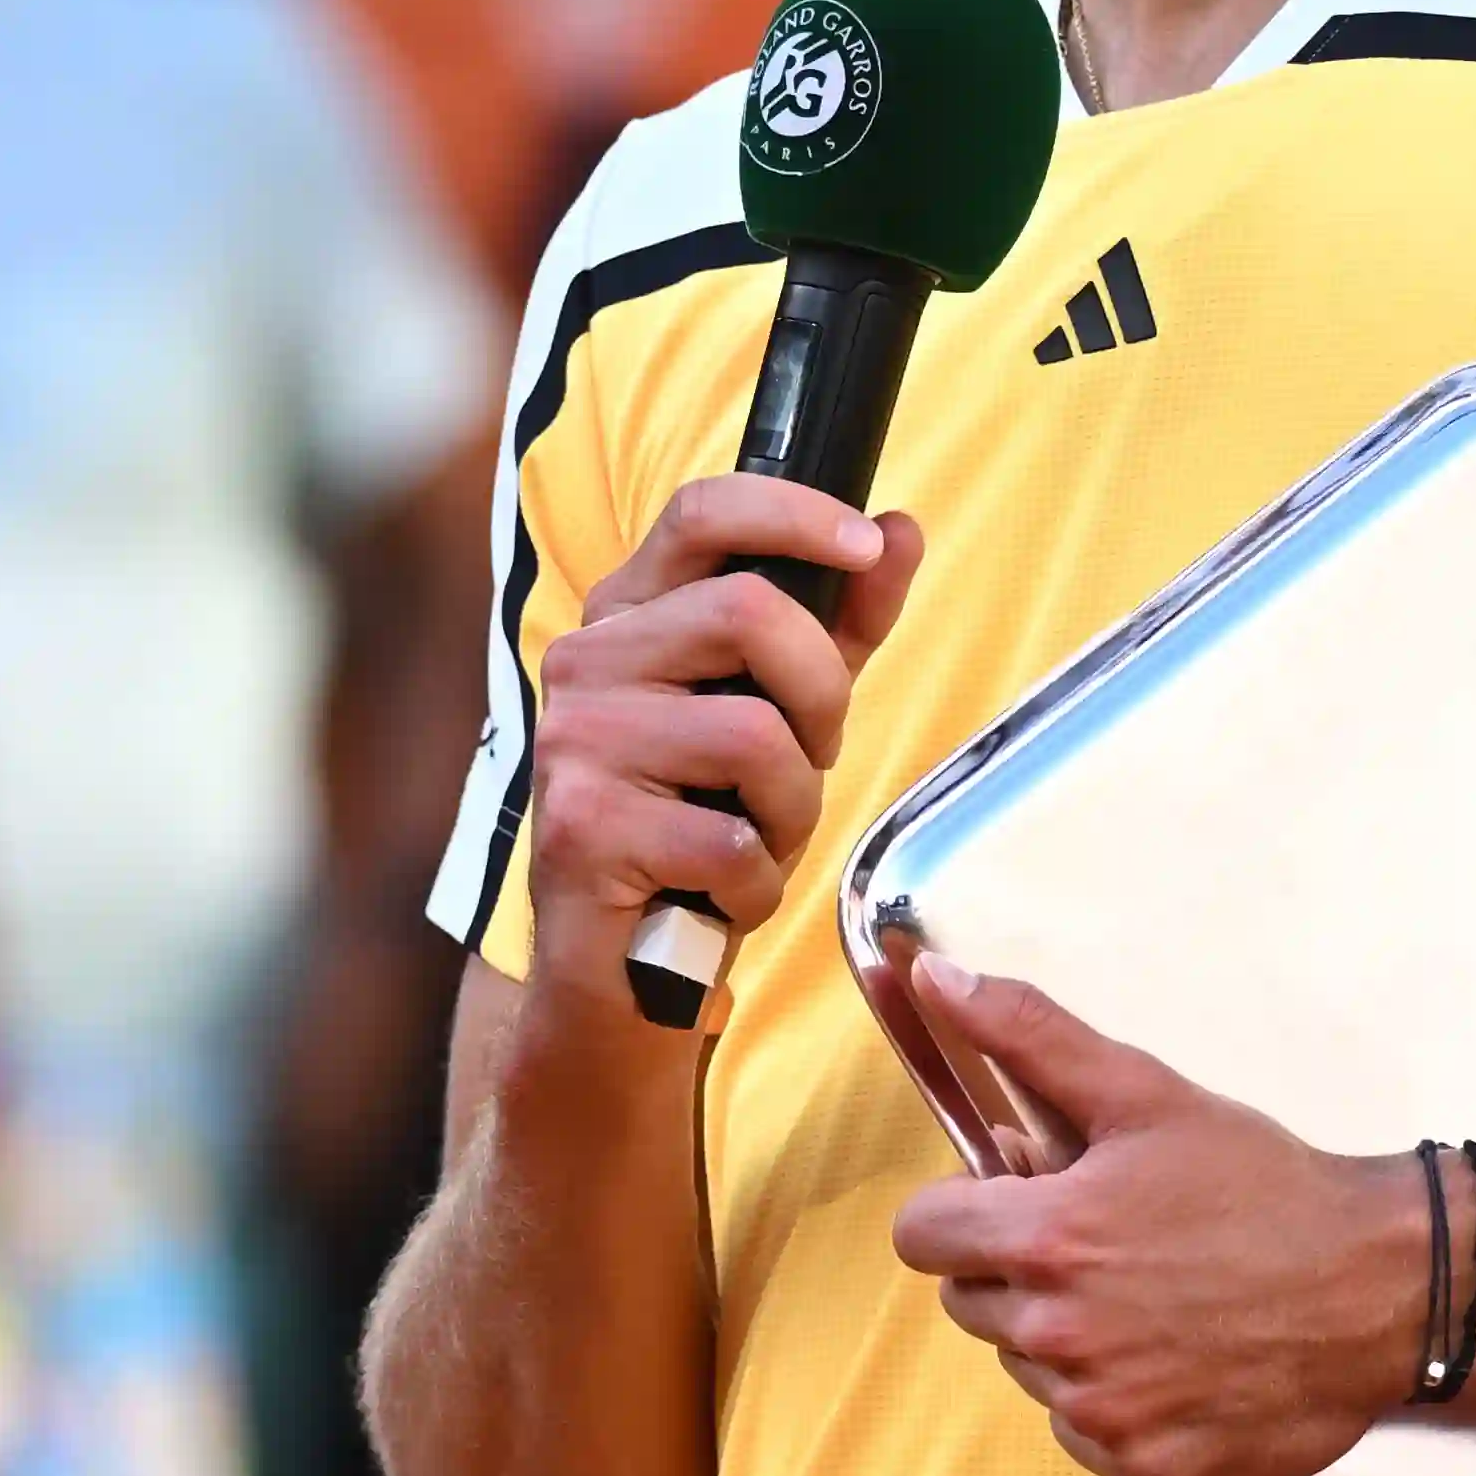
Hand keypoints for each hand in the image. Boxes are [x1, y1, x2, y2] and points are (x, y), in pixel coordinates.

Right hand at [527, 475, 922, 1015]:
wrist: (625, 963)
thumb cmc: (706, 817)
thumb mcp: (788, 708)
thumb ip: (842, 621)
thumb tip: (900, 530)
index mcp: (631, 612)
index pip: (702, 511)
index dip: (794, 514)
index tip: (865, 545)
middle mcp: (587, 660)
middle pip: (750, 613)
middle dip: (821, 695)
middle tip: (810, 754)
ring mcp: (575, 741)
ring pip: (754, 734)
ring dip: (792, 805)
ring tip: (757, 834)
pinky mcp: (581, 827)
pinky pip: (731, 838)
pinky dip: (757, 880)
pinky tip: (722, 892)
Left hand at [888, 961, 1428, 1475]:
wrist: (1380, 1287)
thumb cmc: (1264, 1185)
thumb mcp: (1145, 1092)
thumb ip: (1028, 1034)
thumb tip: (934, 979)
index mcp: (1048, 1239)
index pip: (923, 1236)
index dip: (965, 1207)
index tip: (1023, 1196)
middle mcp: (1059, 1337)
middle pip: (972, 1302)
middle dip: (1020, 1267)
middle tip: (1109, 1238)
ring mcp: (1100, 1411)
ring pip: (1028, 1367)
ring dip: (1067, 1334)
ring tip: (1154, 1293)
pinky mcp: (1144, 1465)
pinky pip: (1083, 1431)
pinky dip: (1115, 1399)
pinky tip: (1177, 1355)